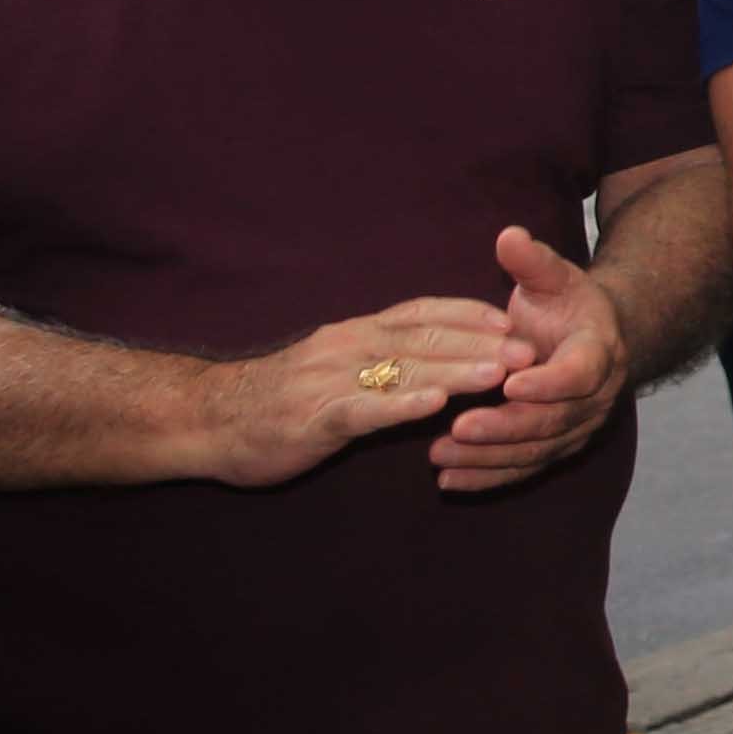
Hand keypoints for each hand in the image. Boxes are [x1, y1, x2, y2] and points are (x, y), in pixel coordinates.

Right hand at [190, 298, 516, 487]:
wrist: (203, 419)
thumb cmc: (276, 396)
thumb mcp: (333, 367)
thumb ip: (379, 359)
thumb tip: (435, 356)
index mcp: (354, 335)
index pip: (419, 314)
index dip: (468, 314)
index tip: (514, 317)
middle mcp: (345, 348)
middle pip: (422, 340)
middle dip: (480, 344)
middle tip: (529, 350)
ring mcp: (328, 382)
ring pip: (400, 372)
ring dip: (454, 371)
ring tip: (500, 373)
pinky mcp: (312, 419)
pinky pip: (361, 410)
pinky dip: (398, 407)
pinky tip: (432, 409)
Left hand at [434, 224, 631, 489]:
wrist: (593, 339)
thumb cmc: (565, 305)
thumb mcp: (552, 276)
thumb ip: (531, 261)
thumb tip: (509, 235)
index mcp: (598, 352)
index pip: (578, 373)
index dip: (546, 382)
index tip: (507, 382)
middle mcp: (595, 397)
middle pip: (553, 421)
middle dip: (504, 427)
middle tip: (457, 427)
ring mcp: (577, 428)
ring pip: (535, 451)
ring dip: (488, 457)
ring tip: (438, 455)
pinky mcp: (557, 448)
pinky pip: (524, 469)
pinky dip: (488, 477)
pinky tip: (449, 481)